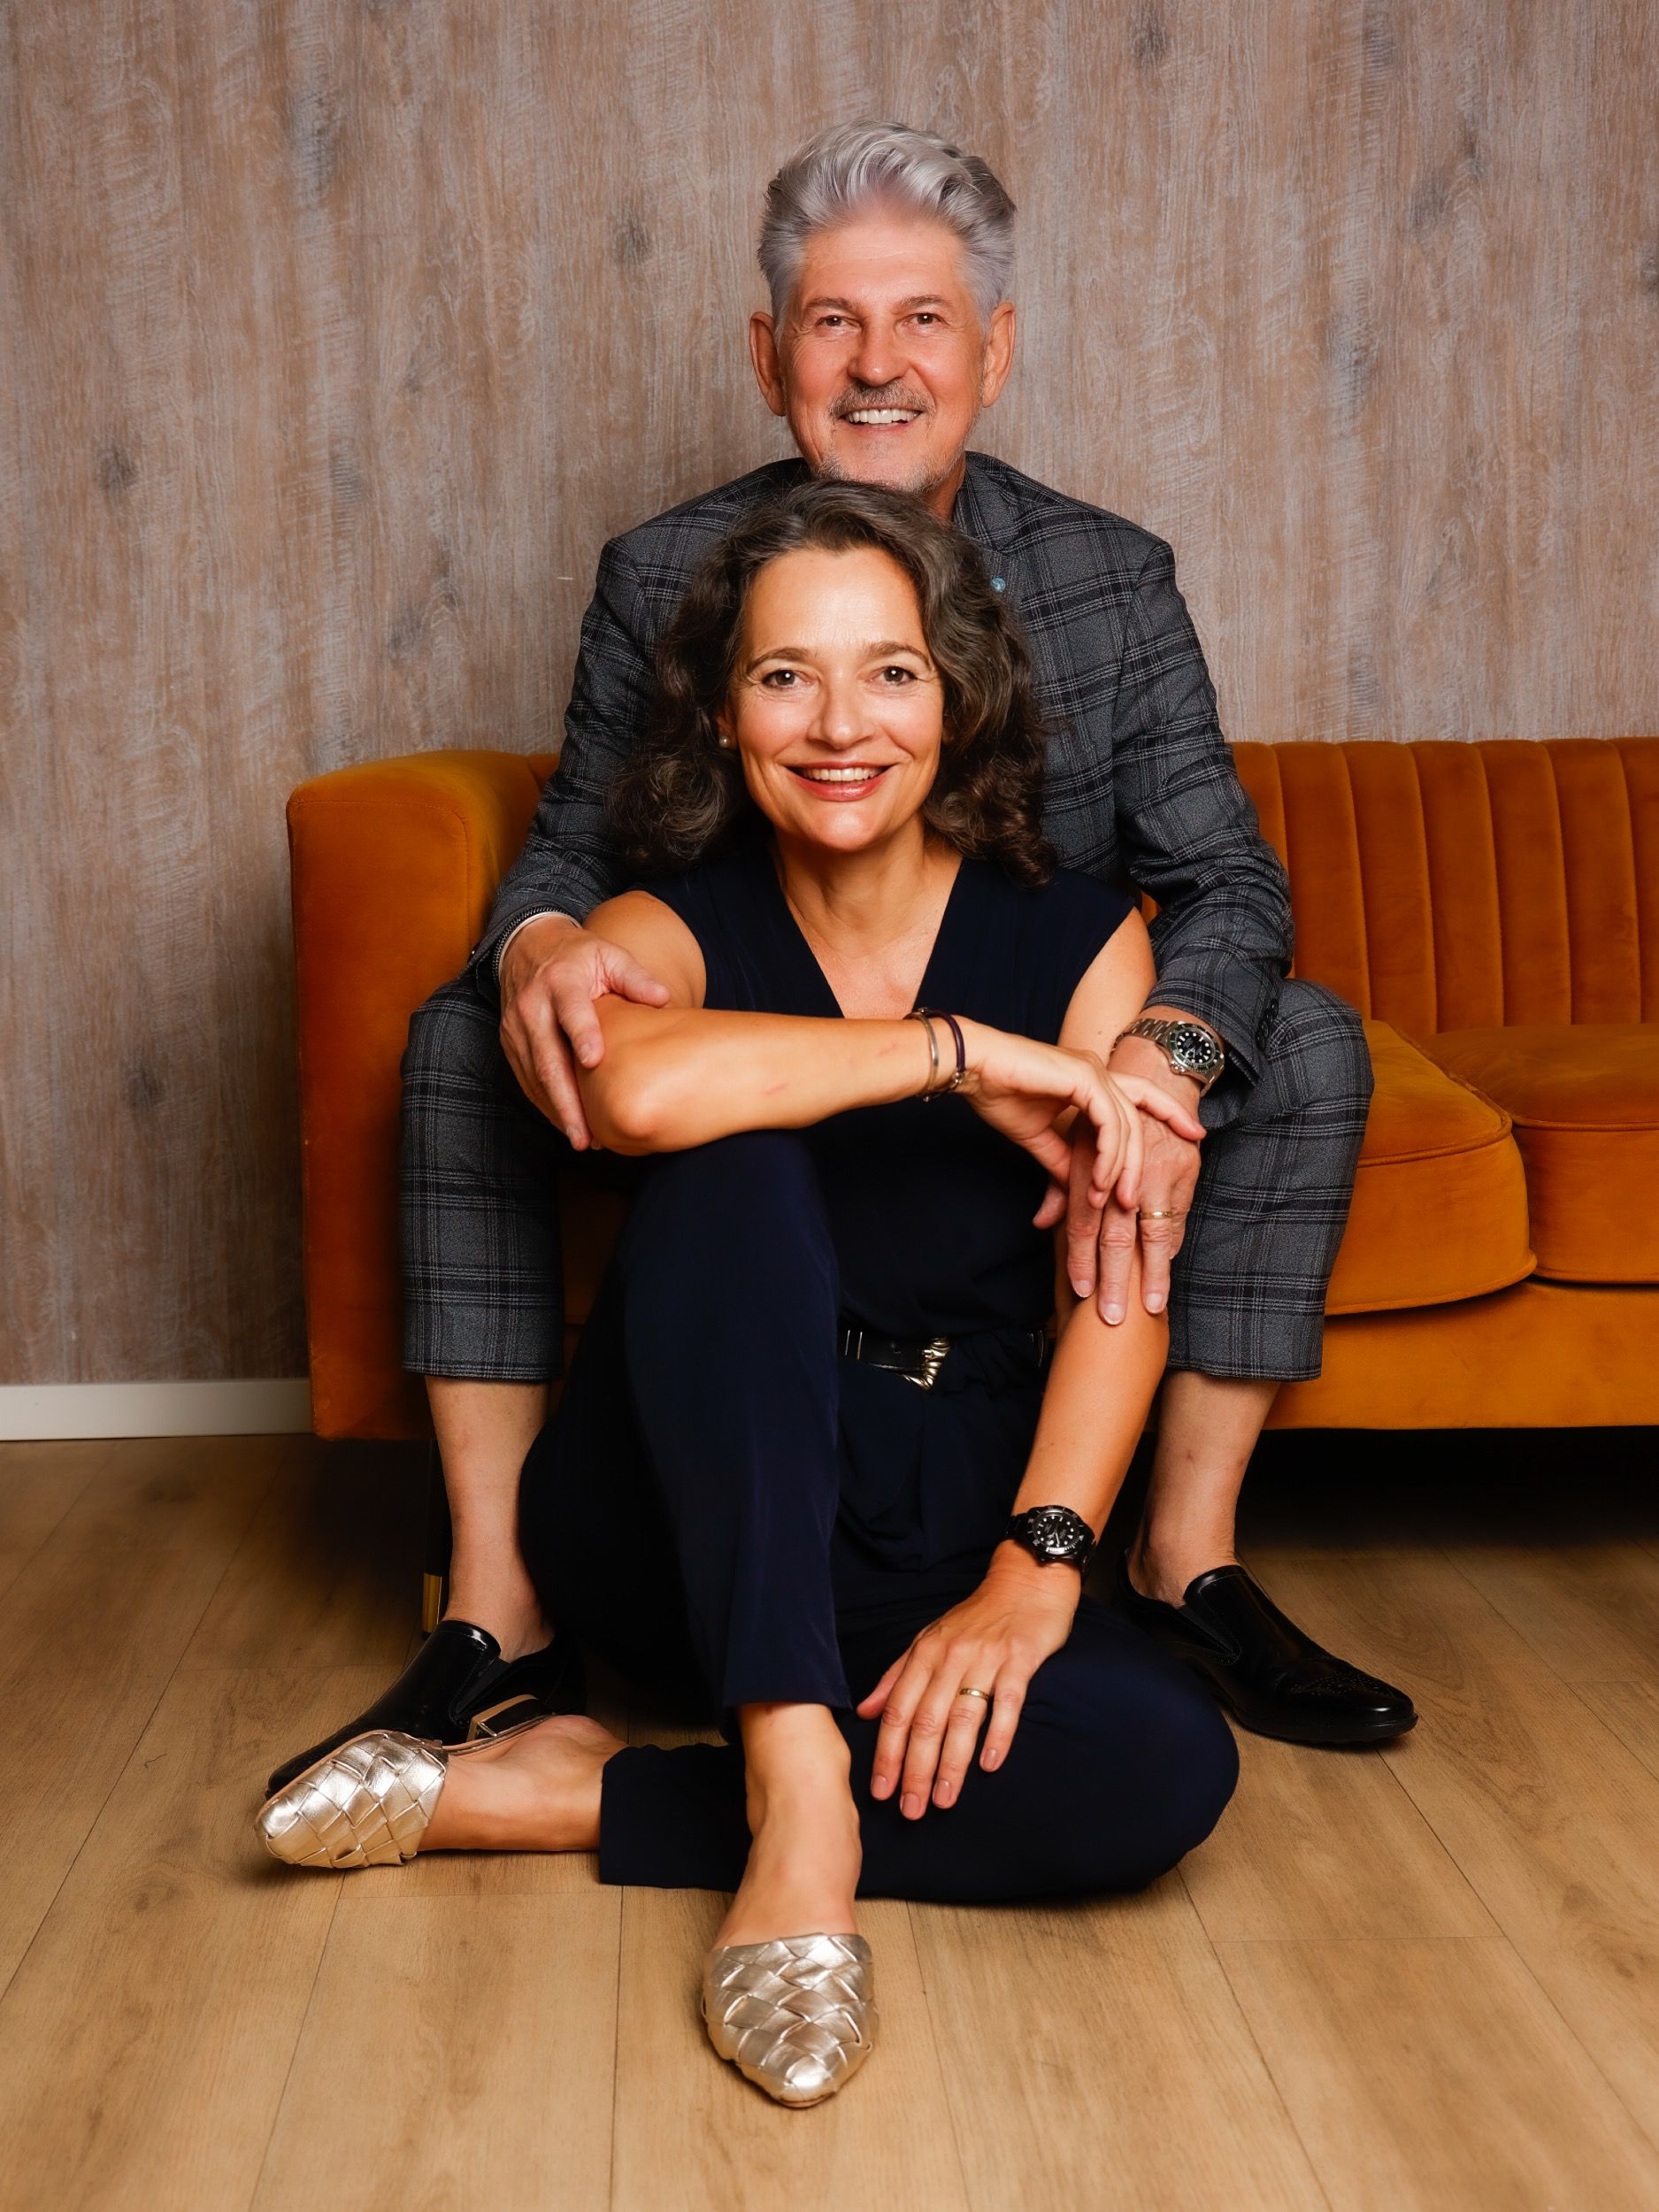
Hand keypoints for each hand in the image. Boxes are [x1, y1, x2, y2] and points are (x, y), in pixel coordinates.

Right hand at [498, 916, 670, 1146]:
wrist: (529, 947)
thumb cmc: (579, 956)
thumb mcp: (609, 955)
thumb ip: (636, 977)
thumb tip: (663, 998)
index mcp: (561, 982)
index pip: (571, 1011)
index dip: (582, 1035)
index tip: (594, 1062)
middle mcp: (532, 1006)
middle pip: (548, 1059)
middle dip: (567, 1101)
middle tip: (587, 1135)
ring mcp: (516, 1028)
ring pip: (535, 1077)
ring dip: (558, 1111)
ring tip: (583, 1139)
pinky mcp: (510, 1043)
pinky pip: (526, 1080)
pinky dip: (546, 1104)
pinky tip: (567, 1123)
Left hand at [856, 1546, 1081, 1815]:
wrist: (1026, 1581)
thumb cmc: (977, 1617)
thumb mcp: (930, 1640)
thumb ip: (897, 1676)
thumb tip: (866, 1713)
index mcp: (925, 1654)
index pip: (898, 1710)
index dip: (886, 1753)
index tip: (879, 1792)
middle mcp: (950, 1657)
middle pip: (926, 1720)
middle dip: (915, 1769)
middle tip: (910, 1810)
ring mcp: (986, 1658)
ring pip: (962, 1718)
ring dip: (952, 1764)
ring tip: (944, 1800)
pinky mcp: (1020, 1660)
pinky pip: (1007, 1702)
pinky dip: (998, 1734)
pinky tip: (990, 1765)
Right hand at [955, 1019, 1204, 1211]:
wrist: (973, 1071)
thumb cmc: (999, 1095)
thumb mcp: (1040, 1138)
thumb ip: (1064, 1160)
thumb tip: (1079, 1189)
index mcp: (1092, 1079)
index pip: (1141, 1097)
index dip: (1170, 1113)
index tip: (1194, 1136)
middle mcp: (1098, 1072)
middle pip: (1142, 1115)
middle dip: (1147, 1158)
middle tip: (1140, 1200)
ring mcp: (1093, 1072)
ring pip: (1128, 1124)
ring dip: (1122, 1168)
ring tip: (1115, 1202)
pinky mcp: (1083, 1078)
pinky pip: (1109, 1123)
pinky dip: (1108, 1156)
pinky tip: (1099, 1182)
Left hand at [1076, 1030, 1204, 1322]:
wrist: (1152, 1074)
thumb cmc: (1106, 1115)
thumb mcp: (1075, 1142)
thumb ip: (1060, 1186)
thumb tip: (1040, 1223)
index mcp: (1088, 1164)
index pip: (1081, 1221)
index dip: (1080, 1259)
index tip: (1081, 1293)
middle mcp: (1120, 1172)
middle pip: (1116, 1235)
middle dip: (1115, 1279)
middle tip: (1113, 1317)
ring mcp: (1155, 1174)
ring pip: (1152, 1232)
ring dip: (1151, 1273)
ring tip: (1149, 1306)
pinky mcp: (1182, 1173)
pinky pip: (1176, 1218)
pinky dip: (1169, 1248)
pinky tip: (1164, 1274)